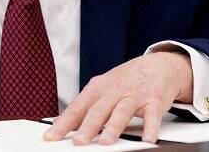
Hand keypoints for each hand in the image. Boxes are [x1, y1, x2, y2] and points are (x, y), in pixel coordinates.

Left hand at [44, 52, 191, 144]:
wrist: (157, 65)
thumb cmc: (126, 81)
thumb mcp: (101, 89)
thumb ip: (82, 108)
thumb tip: (59, 123)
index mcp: (97, 90)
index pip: (77, 108)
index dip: (63, 124)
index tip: (51, 137)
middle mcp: (114, 91)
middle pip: (98, 111)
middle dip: (87, 127)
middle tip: (79, 143)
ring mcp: (134, 96)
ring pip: (121, 112)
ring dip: (113, 127)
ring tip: (106, 142)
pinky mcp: (153, 101)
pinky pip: (152, 116)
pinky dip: (150, 128)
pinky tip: (147, 139)